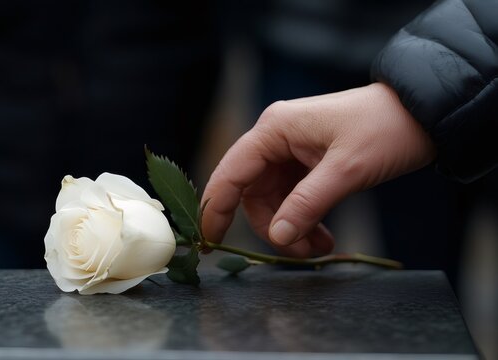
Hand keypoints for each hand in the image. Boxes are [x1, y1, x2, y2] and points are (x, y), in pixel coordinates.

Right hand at [201, 83, 435, 256]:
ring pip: (273, 201)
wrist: (423, 115)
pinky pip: (292, 198)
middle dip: (272, 226)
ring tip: (320, 247)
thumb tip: (277, 237)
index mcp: (274, 130)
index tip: (208, 242)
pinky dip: (303, 219)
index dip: (215, 208)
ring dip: (291, 227)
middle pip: (253, 194)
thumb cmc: (385, 130)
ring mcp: (290, 151)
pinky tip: (322, 236)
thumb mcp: (346, 170)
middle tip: (300, 252)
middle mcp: (276, 139)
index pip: (231, 173)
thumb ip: (307, 204)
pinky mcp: (306, 163)